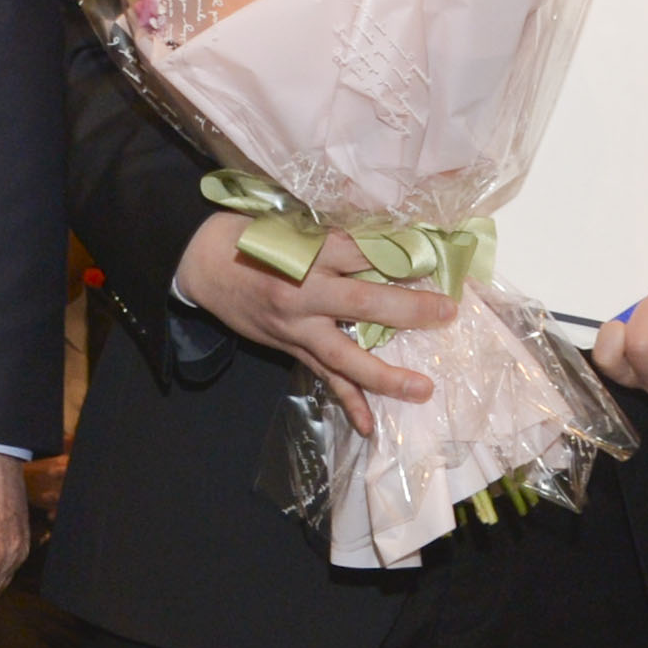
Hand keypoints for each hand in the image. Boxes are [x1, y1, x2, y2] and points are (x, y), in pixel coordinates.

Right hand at [177, 210, 449, 436]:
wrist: (200, 265)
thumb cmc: (246, 235)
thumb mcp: (287, 221)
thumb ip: (332, 235)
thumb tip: (385, 241)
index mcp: (303, 254)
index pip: (361, 254)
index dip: (400, 256)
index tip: (435, 258)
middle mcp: (302, 294)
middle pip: (363, 304)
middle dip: (408, 310)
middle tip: (447, 313)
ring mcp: (296, 328)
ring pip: (344, 356)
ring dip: (384, 375)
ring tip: (421, 389)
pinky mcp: (291, 348)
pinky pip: (323, 377)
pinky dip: (348, 401)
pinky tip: (369, 425)